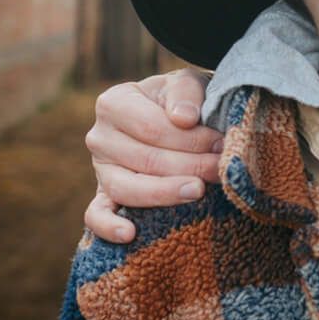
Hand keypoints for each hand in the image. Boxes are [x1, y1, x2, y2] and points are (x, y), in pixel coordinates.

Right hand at [82, 69, 219, 242]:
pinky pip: (97, 215)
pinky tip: (130, 234)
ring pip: (126, 188)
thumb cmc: (182, 101)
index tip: (222, 144)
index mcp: (113, 103)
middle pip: (145, 159)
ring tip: (197, 192)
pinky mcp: (104, 196)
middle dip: (188, 166)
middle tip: (220, 170)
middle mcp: (99, 137)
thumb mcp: (186, 84)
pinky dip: (108, 227)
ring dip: (165, 193)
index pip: (152, 127)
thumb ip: (186, 93)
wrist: (176, 120)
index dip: (190, 138)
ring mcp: (100, 170)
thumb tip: (184, 118)